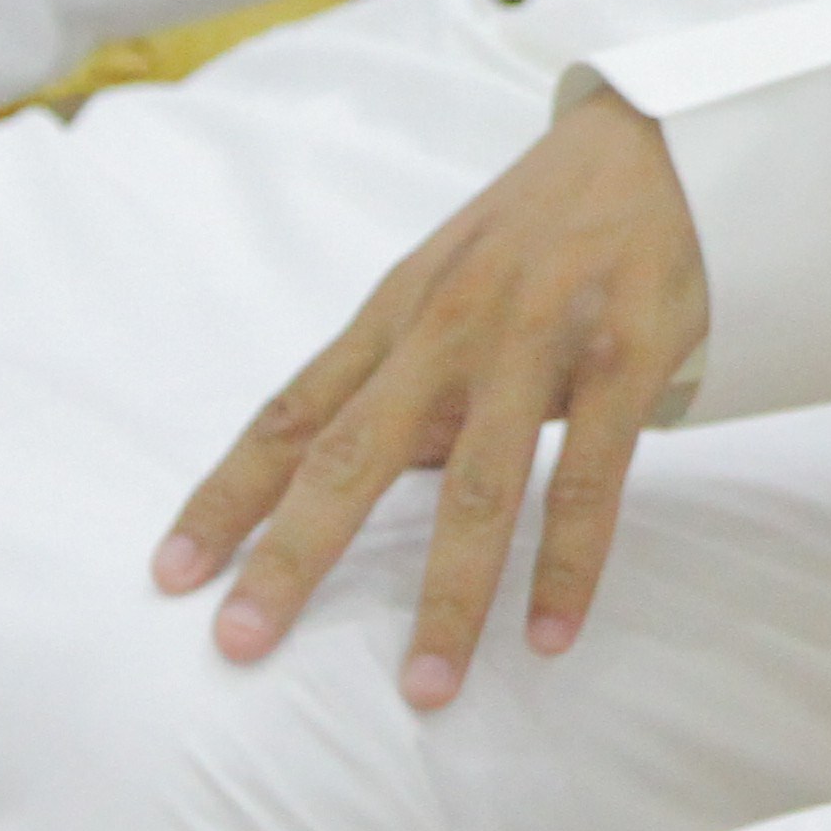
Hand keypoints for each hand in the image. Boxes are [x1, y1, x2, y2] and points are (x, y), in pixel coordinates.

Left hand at [153, 81, 707, 704]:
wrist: (660, 143)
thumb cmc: (542, 229)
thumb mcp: (448, 281)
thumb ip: (396, 374)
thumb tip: (335, 478)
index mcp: (398, 312)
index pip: (294, 411)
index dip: (229, 494)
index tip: (170, 574)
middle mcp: (452, 325)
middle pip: (355, 452)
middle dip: (294, 552)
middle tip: (241, 642)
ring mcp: (540, 339)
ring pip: (480, 482)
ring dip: (451, 592)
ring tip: (425, 687)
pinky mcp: (626, 352)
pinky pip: (592, 475)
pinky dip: (569, 562)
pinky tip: (549, 632)